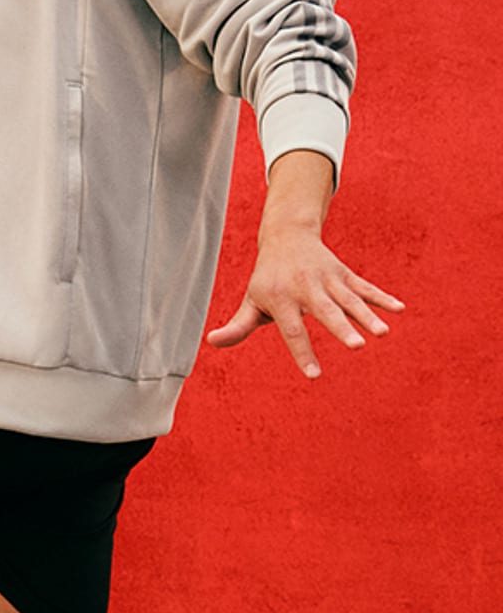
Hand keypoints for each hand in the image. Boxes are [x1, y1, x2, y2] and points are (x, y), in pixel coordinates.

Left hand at [206, 227, 403, 378]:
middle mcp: (306, 288)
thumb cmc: (267, 279)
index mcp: (282, 299)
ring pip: (349, 300)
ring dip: (368, 315)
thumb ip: (238, 326)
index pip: (292, 330)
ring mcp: (328, 279)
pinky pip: (364, 287)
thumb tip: (212, 342)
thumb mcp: (251, 300)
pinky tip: (400, 309)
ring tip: (383, 332)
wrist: (286, 237)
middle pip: (326, 312)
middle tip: (357, 347)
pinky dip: (382, 297)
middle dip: (342, 329)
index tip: (314, 375)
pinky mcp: (343, 274)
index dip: (303, 352)